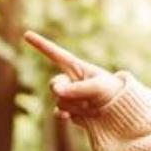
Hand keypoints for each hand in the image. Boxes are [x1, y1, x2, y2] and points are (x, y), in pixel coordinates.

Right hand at [24, 30, 150, 150]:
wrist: (125, 116)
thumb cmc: (116, 94)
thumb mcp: (99, 87)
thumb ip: (78, 89)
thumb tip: (56, 93)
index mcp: (78, 68)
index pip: (56, 55)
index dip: (41, 45)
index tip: (26, 34)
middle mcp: (72, 82)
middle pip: (54, 85)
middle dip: (64, 92)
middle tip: (83, 98)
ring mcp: (71, 98)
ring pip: (59, 101)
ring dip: (76, 107)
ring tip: (94, 109)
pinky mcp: (72, 113)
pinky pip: (60, 113)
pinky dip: (65, 115)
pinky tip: (66, 117)